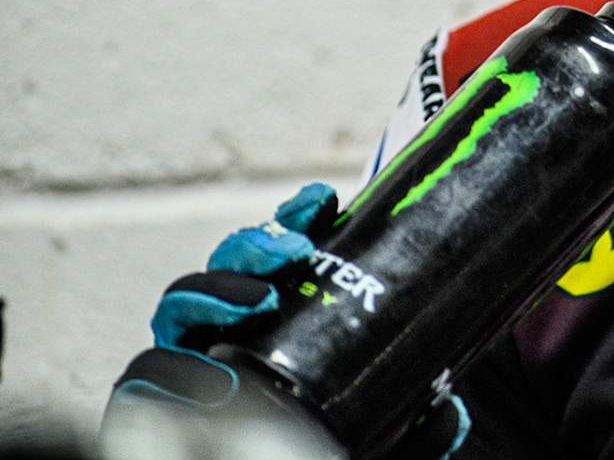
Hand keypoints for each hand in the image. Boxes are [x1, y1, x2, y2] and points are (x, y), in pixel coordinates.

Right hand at [101, 183, 468, 459]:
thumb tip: (450, 412)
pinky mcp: (158, 406)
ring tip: (258, 301)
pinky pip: (139, 378)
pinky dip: (160, 367)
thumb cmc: (335, 444)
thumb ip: (416, 419)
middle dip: (251, 246)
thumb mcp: (383, 423)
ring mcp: (191, 366)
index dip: (295, 218)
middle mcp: (229, 335)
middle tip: (293, 251)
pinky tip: (204, 371)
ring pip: (178, 309)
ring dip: (211, 290)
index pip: (279, 254)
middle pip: (224, 269)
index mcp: (281, 319)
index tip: (325, 202)